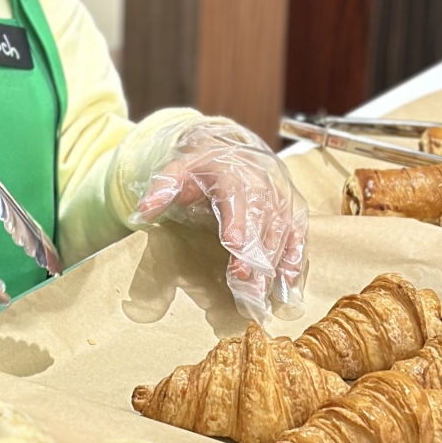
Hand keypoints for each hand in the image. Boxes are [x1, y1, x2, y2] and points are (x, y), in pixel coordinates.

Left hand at [129, 119, 308, 321]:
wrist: (235, 148)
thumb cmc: (204, 166)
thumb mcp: (178, 170)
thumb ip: (162, 190)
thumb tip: (142, 211)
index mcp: (233, 174)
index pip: (236, 202)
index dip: (237, 225)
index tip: (234, 250)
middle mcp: (263, 184)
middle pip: (261, 223)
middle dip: (256, 256)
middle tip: (247, 287)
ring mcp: (282, 196)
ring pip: (282, 232)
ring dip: (274, 264)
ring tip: (263, 294)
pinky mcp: (294, 207)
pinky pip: (299, 234)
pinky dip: (296, 257)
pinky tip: (288, 281)